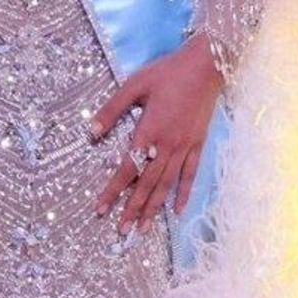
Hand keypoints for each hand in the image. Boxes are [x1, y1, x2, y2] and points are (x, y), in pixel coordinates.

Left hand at [90, 31, 223, 236]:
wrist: (206, 66)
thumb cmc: (168, 72)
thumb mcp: (135, 85)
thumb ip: (113, 109)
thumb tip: (92, 131)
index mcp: (148, 131)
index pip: (127, 168)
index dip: (113, 190)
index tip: (101, 209)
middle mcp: (166, 146)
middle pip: (146, 184)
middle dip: (132, 209)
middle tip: (121, 232)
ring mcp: (184, 147)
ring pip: (166, 185)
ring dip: (153, 208)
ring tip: (143, 229)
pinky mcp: (198, 145)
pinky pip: (190, 175)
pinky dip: (183, 194)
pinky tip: (177, 211)